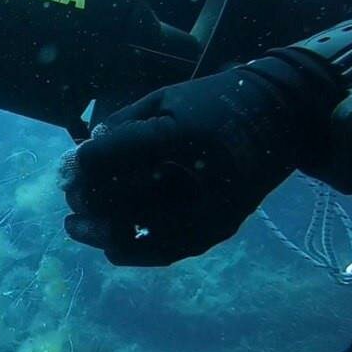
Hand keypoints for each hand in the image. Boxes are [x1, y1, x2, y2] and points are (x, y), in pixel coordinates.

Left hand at [58, 56, 333, 265]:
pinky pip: (162, 252)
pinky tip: (109, 240)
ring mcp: (210, 211)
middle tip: (70, 196)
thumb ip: (120, 128)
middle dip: (86, 199)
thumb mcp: (165, 99)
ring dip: (101, 232)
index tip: (68, 166)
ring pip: (138, 236)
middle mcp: (197, 179)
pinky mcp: (216, 230)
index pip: (113, 157)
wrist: (282, 118)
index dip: (83, 164)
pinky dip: (129, 247)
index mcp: (181, 136)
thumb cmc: (216, 101)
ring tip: (78, 225)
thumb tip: (78, 157)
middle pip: (120, 202)